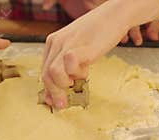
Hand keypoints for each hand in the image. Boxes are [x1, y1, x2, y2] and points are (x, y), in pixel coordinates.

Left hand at [41, 0, 158, 108]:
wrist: (114, 16)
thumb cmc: (98, 34)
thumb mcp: (78, 48)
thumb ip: (68, 64)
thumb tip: (64, 87)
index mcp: (53, 43)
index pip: (44, 70)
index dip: (48, 89)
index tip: (54, 101)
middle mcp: (57, 43)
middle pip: (46, 74)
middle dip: (53, 93)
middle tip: (62, 105)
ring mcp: (67, 44)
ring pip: (53, 72)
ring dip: (63, 84)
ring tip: (77, 80)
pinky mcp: (80, 47)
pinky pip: (69, 64)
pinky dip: (77, 72)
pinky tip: (86, 69)